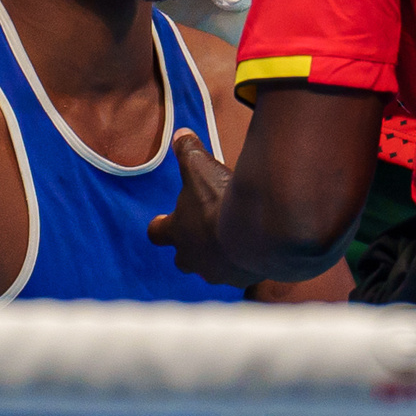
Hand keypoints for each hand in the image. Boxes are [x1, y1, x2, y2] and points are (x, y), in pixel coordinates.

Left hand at [148, 130, 243, 286]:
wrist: (256, 234)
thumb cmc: (220, 201)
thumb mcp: (200, 168)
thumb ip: (188, 151)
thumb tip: (180, 134)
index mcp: (177, 233)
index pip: (157, 233)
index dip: (161, 225)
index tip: (163, 220)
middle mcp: (193, 259)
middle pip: (183, 259)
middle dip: (191, 247)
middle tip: (204, 232)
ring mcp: (218, 273)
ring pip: (213, 268)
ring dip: (220, 256)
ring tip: (236, 239)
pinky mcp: (242, 280)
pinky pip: (241, 273)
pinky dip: (247, 262)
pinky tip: (258, 248)